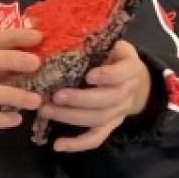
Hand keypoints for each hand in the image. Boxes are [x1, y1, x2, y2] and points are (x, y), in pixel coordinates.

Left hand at [38, 40, 155, 153]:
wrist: (132, 80)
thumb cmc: (112, 56)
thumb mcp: (109, 43)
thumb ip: (91, 41)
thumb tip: (51, 31)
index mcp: (130, 67)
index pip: (123, 72)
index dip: (108, 75)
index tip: (90, 75)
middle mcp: (127, 91)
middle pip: (107, 100)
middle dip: (80, 99)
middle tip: (55, 95)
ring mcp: (119, 112)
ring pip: (98, 119)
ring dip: (71, 117)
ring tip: (46, 111)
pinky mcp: (110, 126)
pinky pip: (96, 138)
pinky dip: (78, 144)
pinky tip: (58, 146)